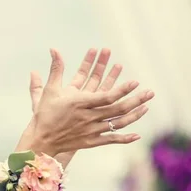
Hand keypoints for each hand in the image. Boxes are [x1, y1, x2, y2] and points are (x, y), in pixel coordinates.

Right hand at [28, 48, 153, 154]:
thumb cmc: (44, 114)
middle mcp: (88, 117)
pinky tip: (137, 135)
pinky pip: (111, 140)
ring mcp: (91, 130)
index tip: (134, 82)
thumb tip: (54, 49)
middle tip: (150, 92)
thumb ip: (56, 69)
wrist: (41, 140)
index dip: (121, 89)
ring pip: (117, 123)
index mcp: (80, 103)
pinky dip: (124, 138)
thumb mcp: (49, 90)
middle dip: (135, 99)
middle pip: (117, 109)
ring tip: (146, 107)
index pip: (106, 96)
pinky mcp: (91, 141)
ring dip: (134, 115)